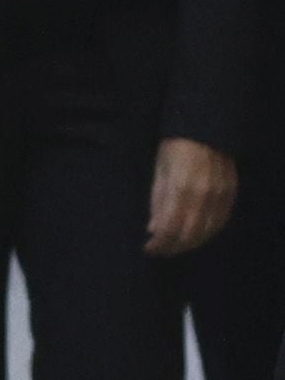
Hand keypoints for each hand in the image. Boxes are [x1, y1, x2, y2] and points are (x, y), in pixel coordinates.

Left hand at [145, 138, 237, 257]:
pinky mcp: (230, 194)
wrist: (205, 129)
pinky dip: (208, 233)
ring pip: (207, 232)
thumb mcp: (159, 172)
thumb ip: (157, 202)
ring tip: (176, 246)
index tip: (148, 248)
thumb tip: (153, 229)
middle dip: (173, 247)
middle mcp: (202, 197)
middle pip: (189, 235)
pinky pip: (221, 222)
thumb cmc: (174, 147)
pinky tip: (197, 236)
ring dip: (190, 244)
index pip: (169, 229)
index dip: (159, 244)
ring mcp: (219, 197)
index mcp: (180, 190)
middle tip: (161, 251)